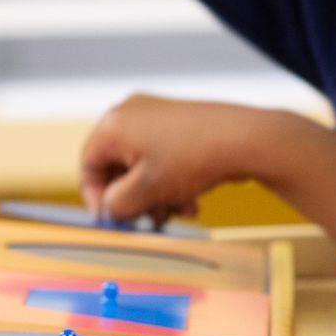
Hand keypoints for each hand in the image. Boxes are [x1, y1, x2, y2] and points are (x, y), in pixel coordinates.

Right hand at [79, 94, 290, 228]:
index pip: (88, 164)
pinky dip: (172, 183)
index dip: (97, 197)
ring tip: (177, 213)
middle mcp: (133, 114)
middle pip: (118, 167)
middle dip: (134, 199)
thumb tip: (109, 211)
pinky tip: (191, 202)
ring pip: (144, 168)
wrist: (247, 140)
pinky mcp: (182, 125)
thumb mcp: (147, 190)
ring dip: (156, 196)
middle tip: (148, 220)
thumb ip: (118, 205)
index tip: (112, 220)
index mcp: (114, 124)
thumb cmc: (192, 159)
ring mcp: (159, 117)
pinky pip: (165, 160)